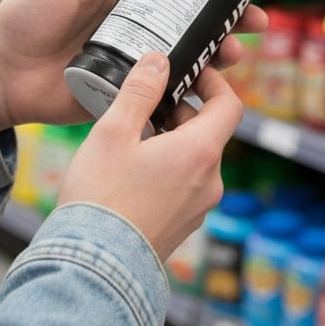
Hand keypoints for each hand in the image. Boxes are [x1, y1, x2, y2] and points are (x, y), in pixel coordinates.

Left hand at [0, 0, 264, 132]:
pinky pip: (164, 93)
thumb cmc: (24, 15)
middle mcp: (131, 30)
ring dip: (215, 55)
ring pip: (185, 59)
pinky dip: (189, 90)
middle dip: (226, 24)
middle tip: (254, 24)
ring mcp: (131, 65)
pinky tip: (209, 86)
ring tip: (234, 54)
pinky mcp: (125, 96)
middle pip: (189, 25)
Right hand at [57, 52, 242, 260]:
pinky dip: (166, 167)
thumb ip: (139, 91)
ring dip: (171, 140)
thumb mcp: (113, 131)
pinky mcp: (183, 225)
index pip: (230, 105)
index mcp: (200, 152)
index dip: (214, 82)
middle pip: (208, 131)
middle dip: (180, 111)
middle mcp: (209, 181)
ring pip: (194, 158)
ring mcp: (198, 207)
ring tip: (130, 138)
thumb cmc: (101, 196)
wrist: (94, 266)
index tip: (190, 73)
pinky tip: (130, 171)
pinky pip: (183, 184)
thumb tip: (159, 59)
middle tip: (144, 103)